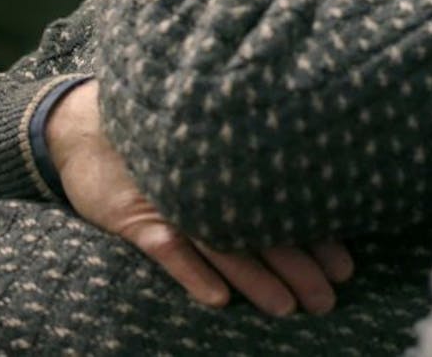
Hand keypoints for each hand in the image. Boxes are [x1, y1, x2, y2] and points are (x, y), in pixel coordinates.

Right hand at [47, 81, 353, 313]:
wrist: (84, 125)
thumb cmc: (159, 137)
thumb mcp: (204, 147)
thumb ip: (247, 167)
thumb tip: (307, 193)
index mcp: (233, 168)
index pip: (283, 206)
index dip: (317, 236)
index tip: (347, 266)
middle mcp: (209, 184)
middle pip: (261, 230)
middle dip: (299, 267)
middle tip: (329, 299)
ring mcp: (172, 199)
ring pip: (222, 244)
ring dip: (255, 279)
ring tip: (286, 308)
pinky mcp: (134, 215)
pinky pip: (167, 247)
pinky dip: (193, 273)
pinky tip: (217, 300)